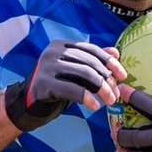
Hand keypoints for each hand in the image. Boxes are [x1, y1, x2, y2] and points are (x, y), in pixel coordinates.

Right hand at [3, 39, 123, 131]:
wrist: (28, 103)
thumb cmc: (55, 87)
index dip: (109, 62)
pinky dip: (86, 97)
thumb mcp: (75, 73)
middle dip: (106, 79)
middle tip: (115, 95)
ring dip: (101, 89)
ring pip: (83, 73)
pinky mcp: (43, 83)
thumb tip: (116, 52)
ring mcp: (46, 66)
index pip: (91, 49)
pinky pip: (71, 89)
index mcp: (61, 44)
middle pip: (89, 62)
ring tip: (110, 101)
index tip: (123, 76)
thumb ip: (93, 62)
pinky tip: (95, 106)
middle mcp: (53, 51)